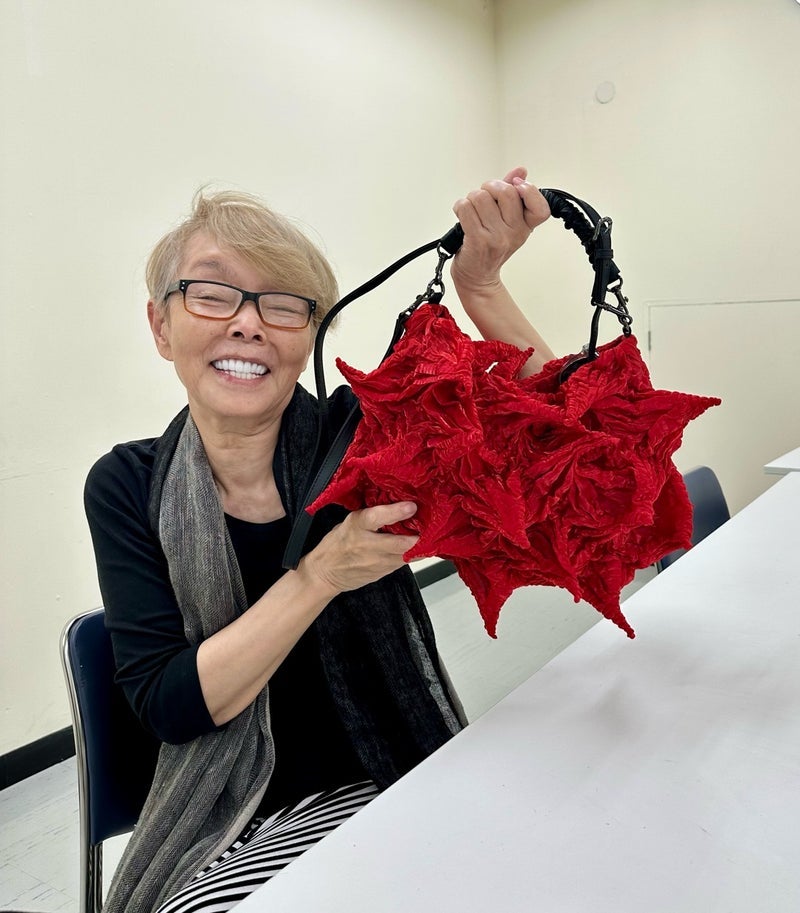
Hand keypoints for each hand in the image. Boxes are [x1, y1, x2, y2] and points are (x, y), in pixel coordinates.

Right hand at [301, 501, 418, 594]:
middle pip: (401, 543)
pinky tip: (417, 547)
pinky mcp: (383, 573)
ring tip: (429, 534)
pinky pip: (404, 562)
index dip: (397, 512)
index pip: (377, 518)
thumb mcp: (349, 522)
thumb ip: (371, 516)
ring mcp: (376, 562)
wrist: (324, 574)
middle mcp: (367, 545)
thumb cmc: (336, 544)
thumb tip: (396, 504)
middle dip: (419, 535)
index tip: (412, 506)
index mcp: (356, 526)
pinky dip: (413, 554)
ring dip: (420, 545)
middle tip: (431, 524)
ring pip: (407, 555)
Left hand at [451, 166, 549, 295]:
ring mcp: (496, 237)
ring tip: (472, 211)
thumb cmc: (489, 248)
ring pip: (481, 197)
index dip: (530, 190)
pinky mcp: (477, 240)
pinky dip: (460, 207)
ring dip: (471, 199)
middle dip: (490, 187)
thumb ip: (513, 194)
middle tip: (484, 197)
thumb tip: (520, 171)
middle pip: (506, 191)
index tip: (516, 185)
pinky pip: (466, 208)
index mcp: (525, 226)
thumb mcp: (507, 221)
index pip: (541, 207)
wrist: (476, 276)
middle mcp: (514, 233)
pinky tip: (462, 216)